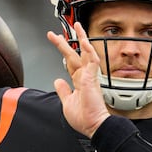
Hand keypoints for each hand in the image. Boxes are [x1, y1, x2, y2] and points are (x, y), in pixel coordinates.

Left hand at [49, 22, 109, 137]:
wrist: (94, 126)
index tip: (57, 43)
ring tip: (76, 26)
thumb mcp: (67, 103)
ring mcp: (90, 77)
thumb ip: (63, 91)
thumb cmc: (85, 118)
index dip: (64, 52)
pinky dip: (88, 50)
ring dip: (81, 38)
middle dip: (65, 43)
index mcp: (80, 82)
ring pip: (86, 52)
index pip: (70, 63)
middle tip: (56, 33)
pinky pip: (92, 60)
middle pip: (75, 54)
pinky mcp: (93, 78)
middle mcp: (85, 77)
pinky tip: (84, 40)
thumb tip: (58, 81)